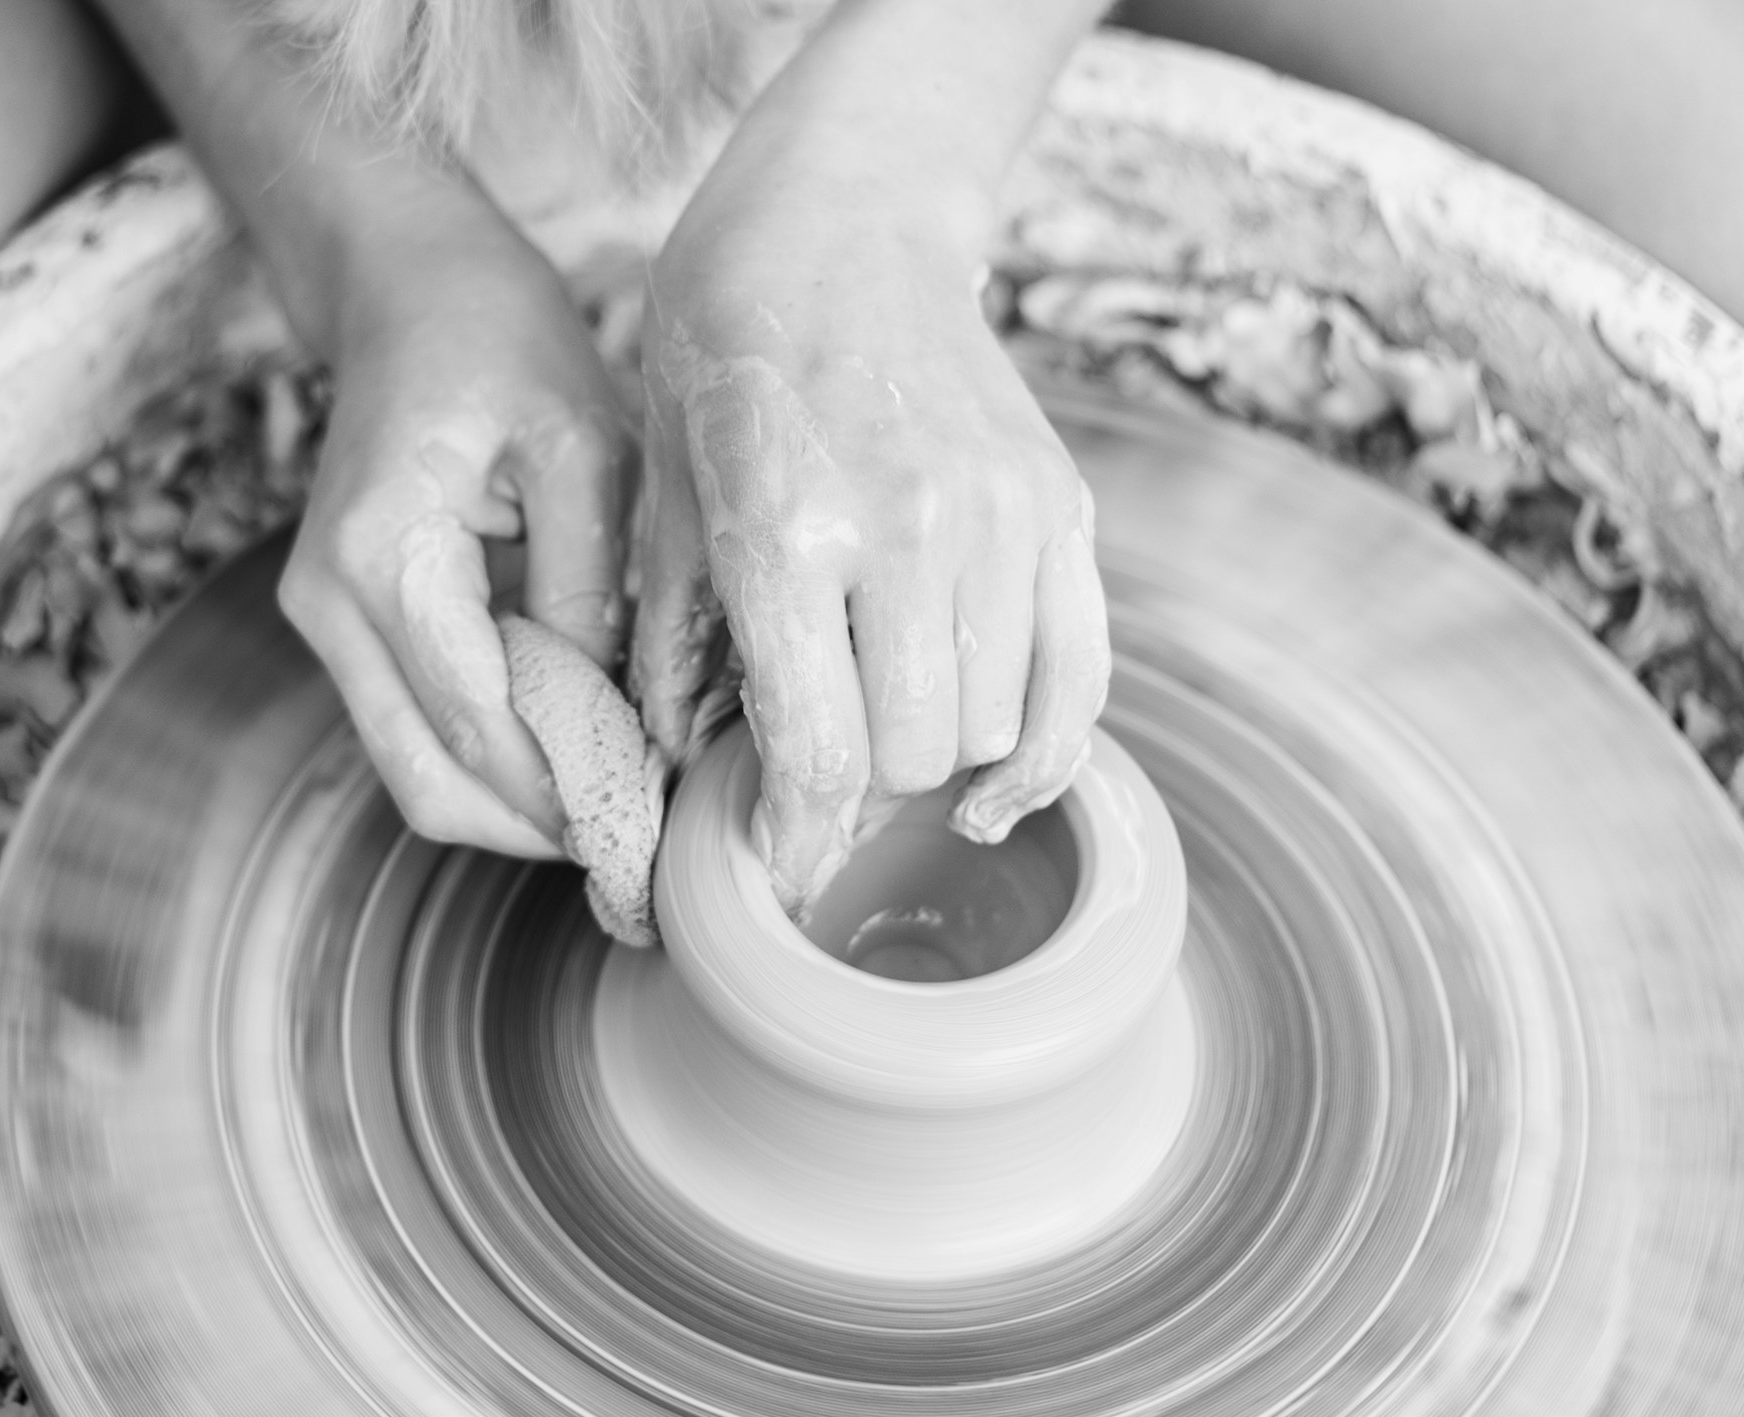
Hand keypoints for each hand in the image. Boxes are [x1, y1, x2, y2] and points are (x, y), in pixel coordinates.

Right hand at [278, 203, 636, 856]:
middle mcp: (329, 606)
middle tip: (641, 843)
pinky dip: (496, 764)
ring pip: (419, 776)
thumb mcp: (583, 448)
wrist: (407, 284)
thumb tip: (614, 722)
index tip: (652, 831)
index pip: (478, 731)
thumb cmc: (502, 345)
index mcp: (382, 558)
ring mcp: (326, 623)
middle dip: (538, 829)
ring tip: (621, 804)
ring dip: (517, 807)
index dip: (568, 798)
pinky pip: (421, 733)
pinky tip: (578, 753)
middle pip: (430, 785)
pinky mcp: (349, 628)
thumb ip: (591, 589)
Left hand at [632, 130, 1109, 915]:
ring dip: (936, 760)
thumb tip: (676, 768)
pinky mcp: (1063, 513)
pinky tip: (992, 787)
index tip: (787, 871)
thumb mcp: (663, 489)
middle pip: (914, 755)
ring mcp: (1003, 520)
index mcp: (789, 532)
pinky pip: (1081, 682)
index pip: (822, 752)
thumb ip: (673, 641)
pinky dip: (1043, 754)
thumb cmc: (726, 353)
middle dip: (861, 790)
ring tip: (886, 727)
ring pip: (993, 728)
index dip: (802, 841)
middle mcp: (909, 531)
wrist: (846, 218)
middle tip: (821, 770)